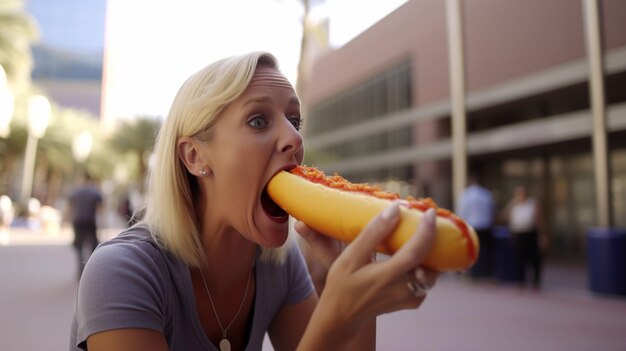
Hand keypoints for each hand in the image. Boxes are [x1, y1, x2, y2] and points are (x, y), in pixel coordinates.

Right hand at [297, 203, 438, 328]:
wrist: (342, 317)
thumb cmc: (342, 285)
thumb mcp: (350, 258)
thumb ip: (373, 234)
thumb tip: (394, 210)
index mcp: (387, 277)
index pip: (416, 252)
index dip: (426, 231)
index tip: (430, 213)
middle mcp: (404, 290)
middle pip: (431, 261)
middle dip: (433, 239)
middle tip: (426, 220)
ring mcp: (411, 298)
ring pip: (431, 271)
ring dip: (429, 253)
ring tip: (419, 236)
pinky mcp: (413, 302)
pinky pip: (426, 280)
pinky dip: (424, 265)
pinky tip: (412, 257)